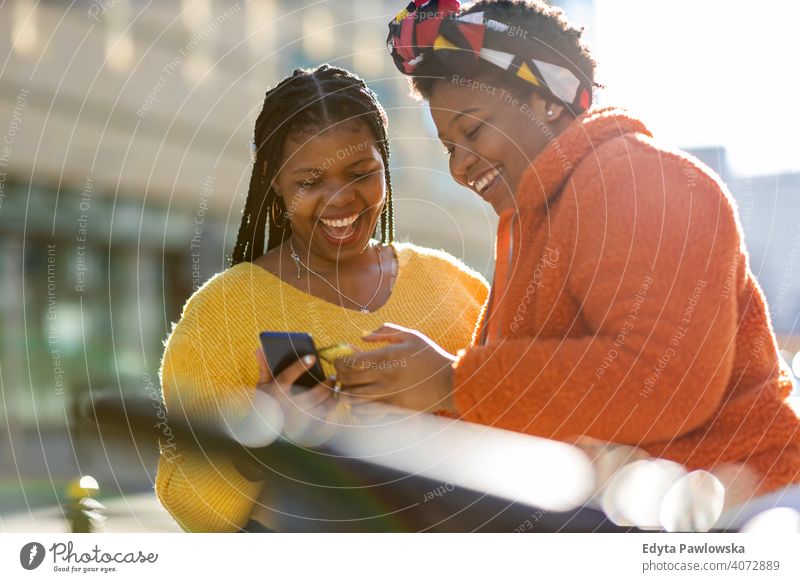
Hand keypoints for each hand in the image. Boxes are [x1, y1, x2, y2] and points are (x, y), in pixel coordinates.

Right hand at [254, 348, 336, 443]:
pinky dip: (328, 410)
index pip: (287, 377)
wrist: (261, 429)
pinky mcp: (304, 429)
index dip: (299, 366)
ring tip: (335, 388)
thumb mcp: (262, 385)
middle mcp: (286, 408)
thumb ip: (264, 368)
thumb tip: (259, 349)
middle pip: (312, 396)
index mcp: (275, 393)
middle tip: (332, 377)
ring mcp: (296, 420)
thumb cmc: (264, 402)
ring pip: (320, 409)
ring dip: (331, 398)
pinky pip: (322, 420)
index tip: (312, 357)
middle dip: (326, 386)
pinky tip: (332, 401)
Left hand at [332, 323, 456, 412]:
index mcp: (388, 356)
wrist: (450, 381)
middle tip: (339, 376)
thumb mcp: (411, 336)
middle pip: (348, 380)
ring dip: (346, 394)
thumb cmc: (430, 356)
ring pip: (354, 399)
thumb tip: (362, 336)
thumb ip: (385, 331)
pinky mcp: (394, 409)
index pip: (351, 362)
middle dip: (339, 377)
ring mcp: (389, 395)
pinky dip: (358, 409)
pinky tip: (360, 403)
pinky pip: (367, 413)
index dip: (339, 362)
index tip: (340, 362)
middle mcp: (386, 377)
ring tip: (346, 390)